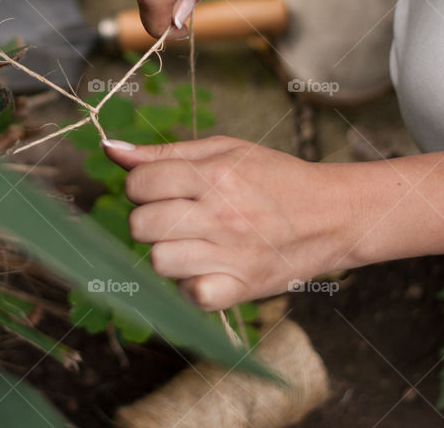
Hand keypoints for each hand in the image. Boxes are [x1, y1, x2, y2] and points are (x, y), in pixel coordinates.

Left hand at [102, 136, 358, 309]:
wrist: (334, 215)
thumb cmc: (274, 177)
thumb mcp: (224, 150)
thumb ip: (164, 152)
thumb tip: (109, 148)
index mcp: (216, 175)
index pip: (139, 183)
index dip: (141, 186)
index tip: (161, 188)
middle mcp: (222, 214)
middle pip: (140, 225)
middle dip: (149, 218)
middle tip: (176, 216)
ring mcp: (232, 255)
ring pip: (158, 261)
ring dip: (167, 252)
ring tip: (192, 242)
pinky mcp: (242, 288)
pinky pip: (190, 295)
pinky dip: (191, 286)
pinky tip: (206, 269)